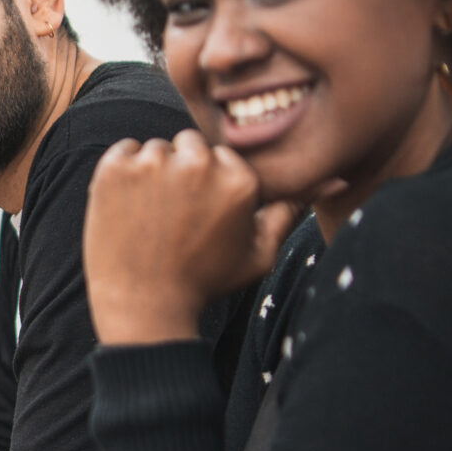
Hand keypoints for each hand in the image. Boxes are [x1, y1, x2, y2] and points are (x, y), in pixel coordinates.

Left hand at [85, 131, 299, 344]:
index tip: (200, 212)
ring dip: (155, 172)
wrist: (143, 305)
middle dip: (185, 170)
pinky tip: (129, 207)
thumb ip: (290, 210)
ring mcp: (153, 164)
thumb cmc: (205, 282)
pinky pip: (124, 150)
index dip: (212, 184)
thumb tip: (336, 178)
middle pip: (192, 145)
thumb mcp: (259, 253)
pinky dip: (124, 172)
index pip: (226, 156)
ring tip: (152, 215)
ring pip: (158, 148)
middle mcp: (199, 164)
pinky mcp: (115, 169)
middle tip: (174, 214)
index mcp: (239, 180)